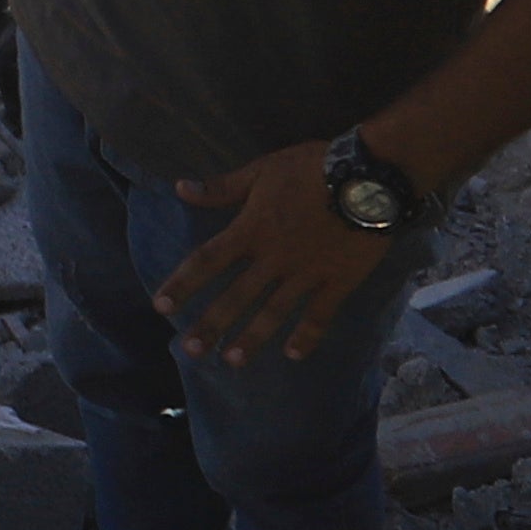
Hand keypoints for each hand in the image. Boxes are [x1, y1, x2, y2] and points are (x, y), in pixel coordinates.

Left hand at [157, 144, 392, 363]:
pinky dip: (308, 336)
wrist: (369, 178)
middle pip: (236, 296)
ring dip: (252, 338)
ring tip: (232, 361)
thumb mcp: (262, 170)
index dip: (183, 284)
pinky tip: (294, 355)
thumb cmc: (312, 168)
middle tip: (191, 350)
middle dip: (212, 324)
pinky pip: (320, 314)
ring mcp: (307, 273)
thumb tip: (180, 188)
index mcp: (251, 229)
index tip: (161, 305)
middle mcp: (273, 257)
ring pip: (274, 312)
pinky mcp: (339, 282)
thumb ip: (222, 187)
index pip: (207, 261)